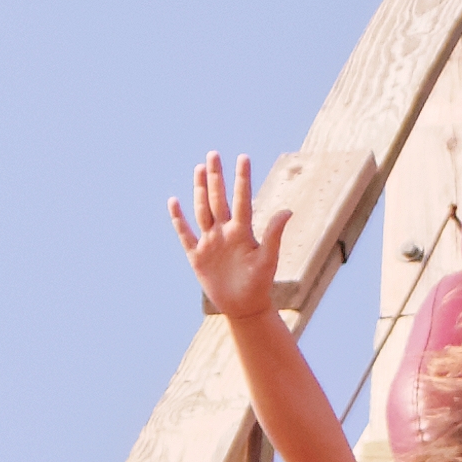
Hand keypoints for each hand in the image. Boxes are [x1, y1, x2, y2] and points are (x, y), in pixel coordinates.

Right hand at [174, 155, 289, 319]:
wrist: (244, 307)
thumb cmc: (259, 284)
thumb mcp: (268, 259)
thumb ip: (274, 234)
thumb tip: (288, 210)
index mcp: (242, 231)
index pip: (241, 199)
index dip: (242, 179)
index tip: (243, 157)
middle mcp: (225, 232)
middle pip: (218, 199)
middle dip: (215, 177)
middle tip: (213, 154)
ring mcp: (210, 242)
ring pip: (202, 210)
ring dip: (199, 190)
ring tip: (199, 168)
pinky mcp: (197, 255)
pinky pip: (185, 233)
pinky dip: (178, 219)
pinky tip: (174, 201)